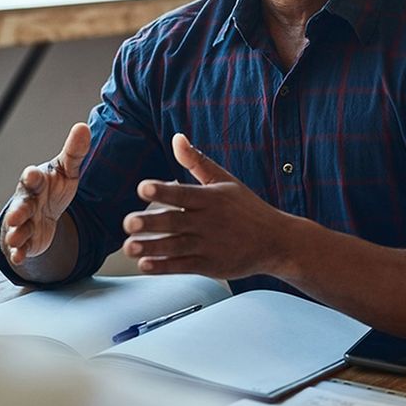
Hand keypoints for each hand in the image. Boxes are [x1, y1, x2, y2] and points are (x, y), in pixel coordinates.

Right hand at [1, 122, 89, 265]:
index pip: (33, 178)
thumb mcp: (66, 171)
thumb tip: (83, 126)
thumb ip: (74, 152)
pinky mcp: (26, 241)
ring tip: (16, 237)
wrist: (44, 213)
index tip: (33, 174)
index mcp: (36, 182)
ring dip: (17, 232)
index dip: (32, 176)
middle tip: (17, 215)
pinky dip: (19, 252)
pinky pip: (20, 247)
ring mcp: (24, 222)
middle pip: (21, 205)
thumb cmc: (53, 188)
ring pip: (18, 227)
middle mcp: (26, 201)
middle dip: (18, 210)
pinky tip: (20, 257)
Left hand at [120, 133, 289, 279]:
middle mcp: (208, 222)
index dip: (162, 190)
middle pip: (175, 222)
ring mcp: (209, 245)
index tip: (143, 188)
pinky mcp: (210, 266)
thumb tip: (176, 138)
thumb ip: (197, 161)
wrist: (277, 242)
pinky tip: (145, 265)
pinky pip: (183, 267)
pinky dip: (164, 267)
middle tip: (128, 222)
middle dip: (150, 223)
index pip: (183, 194)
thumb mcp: (224, 181)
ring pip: (175, 246)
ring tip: (129, 247)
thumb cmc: (247, 208)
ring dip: (151, 248)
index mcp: (210, 199)